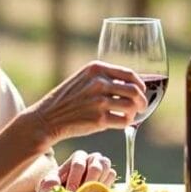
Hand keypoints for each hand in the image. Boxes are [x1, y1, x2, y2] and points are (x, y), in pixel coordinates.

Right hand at [27, 61, 147, 146]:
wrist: (48, 118)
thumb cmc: (68, 99)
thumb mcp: (83, 79)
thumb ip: (103, 78)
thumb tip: (131, 85)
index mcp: (96, 69)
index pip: (129, 74)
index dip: (140, 84)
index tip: (141, 91)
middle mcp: (99, 82)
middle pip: (134, 90)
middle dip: (142, 100)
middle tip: (142, 106)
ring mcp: (99, 101)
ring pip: (131, 106)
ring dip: (135, 112)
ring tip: (132, 115)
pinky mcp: (99, 119)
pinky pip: (124, 120)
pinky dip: (127, 122)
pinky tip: (123, 122)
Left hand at [36, 150, 116, 191]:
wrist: (70, 190)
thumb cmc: (59, 184)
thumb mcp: (49, 183)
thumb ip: (48, 184)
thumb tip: (54, 185)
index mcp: (78, 157)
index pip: (78, 166)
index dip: (74, 181)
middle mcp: (93, 158)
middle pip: (95, 168)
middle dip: (88, 185)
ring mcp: (103, 165)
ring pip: (107, 171)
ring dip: (98, 186)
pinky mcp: (110, 174)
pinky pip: (112, 178)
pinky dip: (106, 187)